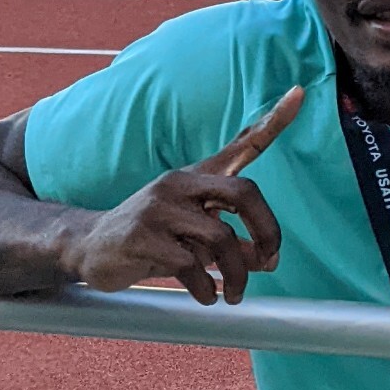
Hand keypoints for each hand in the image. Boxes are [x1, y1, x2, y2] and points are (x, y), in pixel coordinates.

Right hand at [63, 87, 303, 306]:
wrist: (89, 246)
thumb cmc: (151, 238)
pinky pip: (190, 264)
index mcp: (197, 176)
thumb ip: (234, 241)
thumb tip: (269, 259)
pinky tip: (207, 296)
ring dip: (236, 273)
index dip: (273, 120)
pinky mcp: (142, 236)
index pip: (242, 143)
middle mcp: (180, 183)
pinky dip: (207, 287)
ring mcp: (159, 208)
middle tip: (270, 260)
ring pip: (220, 238)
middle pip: (244, 193)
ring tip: (234, 294)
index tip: (300, 92)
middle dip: (267, 230)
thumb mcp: (194, 233)